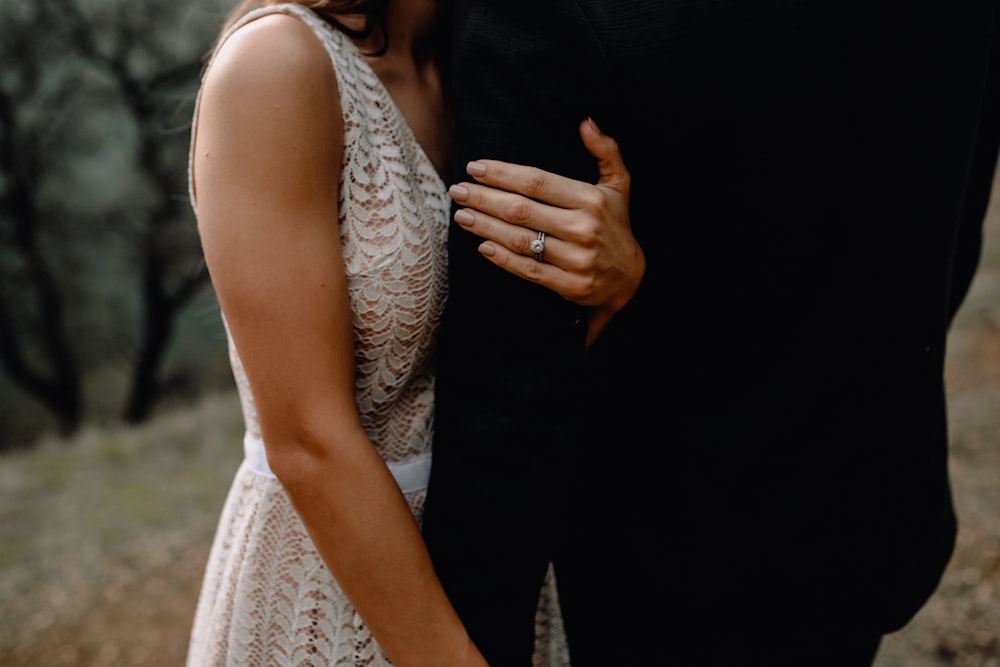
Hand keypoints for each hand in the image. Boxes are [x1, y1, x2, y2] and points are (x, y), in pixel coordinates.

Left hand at [448, 118, 644, 345]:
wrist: (631, 277)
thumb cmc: (616, 223)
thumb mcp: (619, 185)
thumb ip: (605, 152)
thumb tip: (586, 122)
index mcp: (590, 200)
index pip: (537, 182)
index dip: (502, 174)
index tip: (474, 167)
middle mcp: (583, 228)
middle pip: (522, 210)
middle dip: (484, 198)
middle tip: (457, 190)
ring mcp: (577, 259)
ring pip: (521, 240)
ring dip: (486, 227)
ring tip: (462, 216)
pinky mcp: (570, 286)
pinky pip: (529, 270)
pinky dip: (503, 259)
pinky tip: (482, 246)